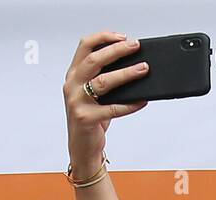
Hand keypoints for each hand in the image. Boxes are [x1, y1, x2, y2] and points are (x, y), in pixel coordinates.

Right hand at [64, 31, 147, 174]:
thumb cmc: (91, 118)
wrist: (82, 147)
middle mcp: (72, 85)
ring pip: (103, 81)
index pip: (85, 46)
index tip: (122, 36)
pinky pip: (113, 109)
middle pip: (94, 59)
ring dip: (126, 73)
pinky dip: (130, 104)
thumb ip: (104, 77)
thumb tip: (133, 64)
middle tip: (136, 46)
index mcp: (73, 75)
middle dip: (117, 50)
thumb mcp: (93, 94)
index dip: (104, 37)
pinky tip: (142, 100)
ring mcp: (77, 102)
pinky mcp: (86, 118)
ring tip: (143, 69)